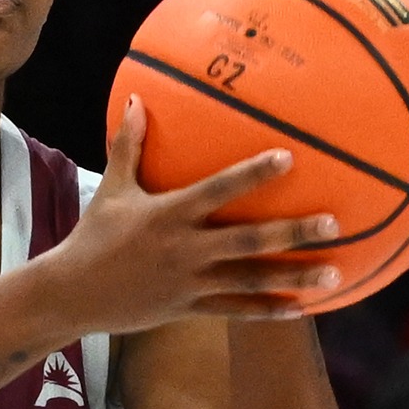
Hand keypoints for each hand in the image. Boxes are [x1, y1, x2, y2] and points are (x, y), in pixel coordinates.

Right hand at [42, 96, 338, 333]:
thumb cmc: (93, 236)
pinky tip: (303, 308)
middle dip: (292, 232)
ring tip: (337, 270)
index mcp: (169, 214)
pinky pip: (236, 310)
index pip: (218, 189)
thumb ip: (129, 144)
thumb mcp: (112, 188)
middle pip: (248, 240)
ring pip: (251, 280)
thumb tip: (138, 98)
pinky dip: (269, 309)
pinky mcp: (189, 308)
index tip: (288, 158)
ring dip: (295, 276)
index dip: (253, 174)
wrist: (72, 294)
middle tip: (333, 223)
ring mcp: (190, 282)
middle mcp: (185, 249)